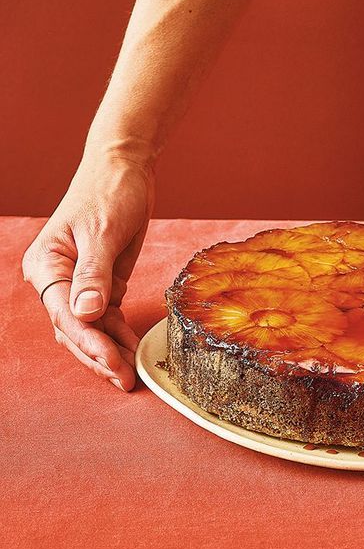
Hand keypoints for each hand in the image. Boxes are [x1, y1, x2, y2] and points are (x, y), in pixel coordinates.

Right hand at [22, 152, 154, 391]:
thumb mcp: (104, 231)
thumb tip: (85, 314)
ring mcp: (79, 282)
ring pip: (89, 329)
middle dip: (98, 356)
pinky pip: (105, 317)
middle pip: (73, 329)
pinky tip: (131, 347)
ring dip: (109, 350)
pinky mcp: (100, 282)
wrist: (125, 169)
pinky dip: (117, 333)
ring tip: (131, 373)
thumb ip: (94, 273)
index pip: (64, 314)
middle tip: (125, 379)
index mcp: (47, 264)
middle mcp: (57, 278)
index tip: (111, 360)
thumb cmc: (110, 192)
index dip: (88, 341)